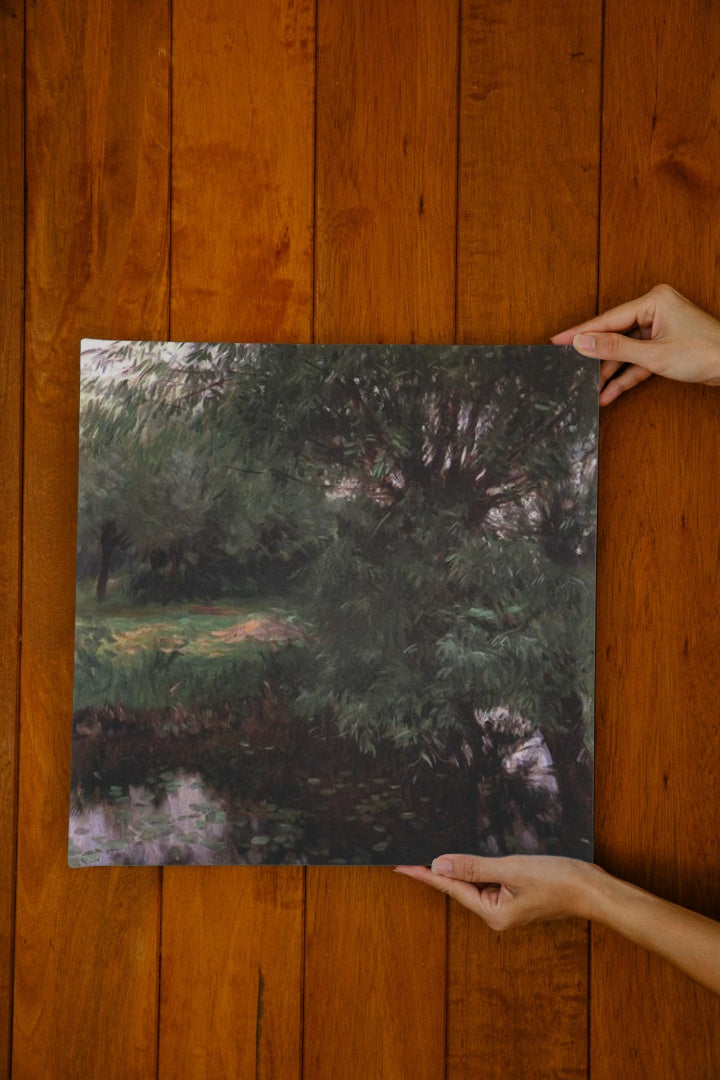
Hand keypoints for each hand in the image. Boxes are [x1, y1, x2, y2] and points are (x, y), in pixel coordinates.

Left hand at [397, 854, 719, 993]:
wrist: (593, 889)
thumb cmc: (557, 880)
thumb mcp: (510, 869)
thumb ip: (473, 867)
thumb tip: (438, 866)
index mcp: (493, 913)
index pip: (451, 889)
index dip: (425, 875)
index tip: (401, 866)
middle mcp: (497, 914)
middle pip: (460, 887)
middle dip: (438, 871)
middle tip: (410, 855)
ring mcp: (508, 906)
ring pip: (475, 882)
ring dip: (459, 867)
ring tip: (433, 853)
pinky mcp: (518, 896)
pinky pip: (490, 880)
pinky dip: (478, 868)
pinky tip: (469, 857)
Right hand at [551, 283, 719, 405]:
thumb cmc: (705, 353)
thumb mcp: (654, 354)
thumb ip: (615, 348)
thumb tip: (582, 342)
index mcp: (653, 301)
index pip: (608, 319)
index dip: (581, 332)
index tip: (557, 340)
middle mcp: (655, 310)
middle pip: (615, 335)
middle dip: (596, 358)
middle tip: (570, 369)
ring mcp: (659, 328)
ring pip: (625, 351)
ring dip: (610, 373)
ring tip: (590, 390)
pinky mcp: (664, 346)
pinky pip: (638, 360)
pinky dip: (626, 376)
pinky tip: (609, 392)